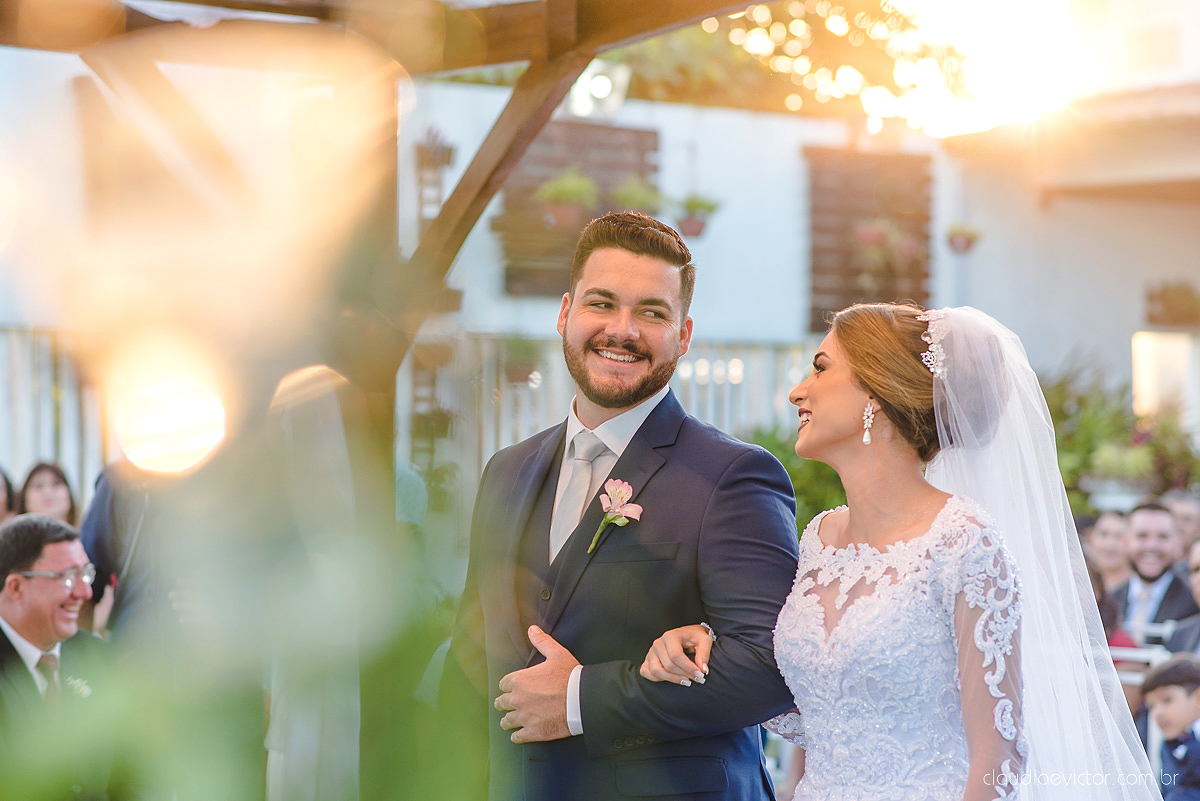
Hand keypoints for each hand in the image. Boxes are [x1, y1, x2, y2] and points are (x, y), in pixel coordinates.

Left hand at [494, 625, 579, 742]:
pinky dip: (518, 736)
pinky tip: (520, 733)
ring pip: (506, 722)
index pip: (503, 684)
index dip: (508, 686)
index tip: (513, 688)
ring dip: (509, 720)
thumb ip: (542, 641)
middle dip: (505, 703)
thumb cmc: (570, 676)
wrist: (582, 700)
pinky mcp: (532, 732)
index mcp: (519, 680)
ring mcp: (524, 717)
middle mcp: (517, 699)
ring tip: (512, 721)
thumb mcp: (557, 654)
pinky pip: (516, 737)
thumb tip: (532, 629)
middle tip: (510, 705)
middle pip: (500, 703)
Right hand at [639, 624, 711, 684]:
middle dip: (684, 675)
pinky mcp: (647, 660)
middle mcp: (658, 643)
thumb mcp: (704, 640)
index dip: (688, 667)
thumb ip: (704, 653)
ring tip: (687, 681)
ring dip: (672, 679)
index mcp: (670, 636)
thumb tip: (702, 669)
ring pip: (656, 671)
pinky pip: (647, 673)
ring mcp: (651, 652)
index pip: (676, 655)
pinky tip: (672, 679)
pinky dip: (657, 679)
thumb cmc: (694, 637)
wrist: (687, 635)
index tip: (700, 675)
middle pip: (668, 665)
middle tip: (698, 679)